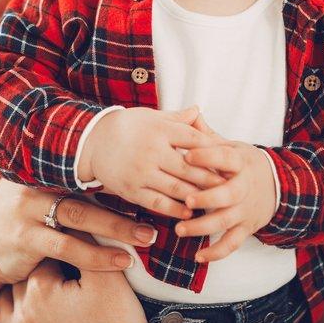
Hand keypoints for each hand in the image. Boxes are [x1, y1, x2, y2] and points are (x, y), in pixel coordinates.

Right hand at [0, 179, 160, 285]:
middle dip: (126, 203)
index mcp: (43, 172)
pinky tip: (120, 263)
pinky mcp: (25, 239)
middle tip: (159, 212)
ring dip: (117, 228)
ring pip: (80, 217)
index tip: (154, 181)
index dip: (120, 176)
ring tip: (147, 237)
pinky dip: (97, 256)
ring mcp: (28, 211)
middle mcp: (35, 186)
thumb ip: (68, 186)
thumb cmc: (19, 222)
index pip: (86, 170)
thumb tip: (111, 178)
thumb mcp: (38, 196)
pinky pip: (67, 248)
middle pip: (88, 192)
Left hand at [0, 259, 153, 322]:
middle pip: (21, 280)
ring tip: (36, 292)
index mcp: (40, 288)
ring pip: (1, 309)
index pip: (43, 256)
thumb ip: (89, 245)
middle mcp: (22, 315)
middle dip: (38, 274)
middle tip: (61, 274)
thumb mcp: (109, 279)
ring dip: (14, 298)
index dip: (62, 254)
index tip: (74, 256)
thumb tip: (75, 220)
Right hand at [80, 107, 225, 219]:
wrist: (92, 141)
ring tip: (214, 201)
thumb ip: (176, 118)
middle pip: (190, 167)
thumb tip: (198, 111)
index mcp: (159, 129)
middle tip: (230, 186)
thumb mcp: (150, 116)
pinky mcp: (132, 189)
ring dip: (198, 196)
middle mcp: (151, 150)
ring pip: (177, 188)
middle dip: (212, 178)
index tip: (230, 160)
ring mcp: (141, 172)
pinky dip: (175, 209)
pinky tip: (188, 212)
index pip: (194, 140)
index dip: (214, 151)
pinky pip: (158, 203)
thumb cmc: (127, 127)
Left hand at [174, 135, 276, 262]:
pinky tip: (198, 256)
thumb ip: (208, 135)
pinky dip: (216, 252)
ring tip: (180, 230)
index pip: (225, 157)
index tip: (186, 154)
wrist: (278, 186)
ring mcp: (245, 210)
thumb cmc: (243, 164)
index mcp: (239, 162)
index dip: (207, 155)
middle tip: (186, 200)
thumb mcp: (231, 146)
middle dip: (207, 198)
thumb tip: (190, 113)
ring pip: (226, 221)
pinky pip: (232, 243)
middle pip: (227, 195)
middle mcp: (244, 187)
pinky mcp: (246, 228)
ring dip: (204, 227)